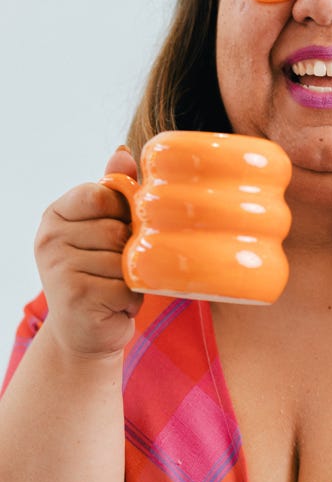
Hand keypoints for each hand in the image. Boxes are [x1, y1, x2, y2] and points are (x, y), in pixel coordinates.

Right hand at [34, 148, 143, 358]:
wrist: (86, 329)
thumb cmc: (102, 271)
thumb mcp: (106, 226)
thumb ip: (114, 190)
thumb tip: (122, 152)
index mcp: (56, 214)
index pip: (104, 194)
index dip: (123, 212)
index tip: (118, 230)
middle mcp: (49, 238)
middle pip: (118, 229)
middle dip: (130, 252)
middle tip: (114, 269)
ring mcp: (58, 268)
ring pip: (125, 259)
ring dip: (132, 278)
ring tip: (113, 287)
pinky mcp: (75, 297)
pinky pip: (126, 286)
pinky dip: (131, 299)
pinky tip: (113, 305)